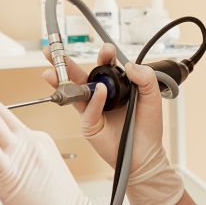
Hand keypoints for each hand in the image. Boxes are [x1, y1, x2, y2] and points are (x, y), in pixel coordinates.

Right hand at [42, 44, 163, 169]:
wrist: (146, 155)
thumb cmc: (147, 128)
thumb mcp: (152, 98)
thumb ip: (145, 78)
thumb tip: (129, 64)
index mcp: (115, 86)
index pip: (106, 66)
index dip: (105, 56)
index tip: (107, 49)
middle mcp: (101, 96)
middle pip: (81, 76)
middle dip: (66, 63)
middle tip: (54, 51)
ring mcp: (92, 110)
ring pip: (74, 91)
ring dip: (62, 80)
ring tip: (52, 71)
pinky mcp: (89, 124)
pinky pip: (88, 109)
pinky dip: (94, 100)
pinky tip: (99, 92)